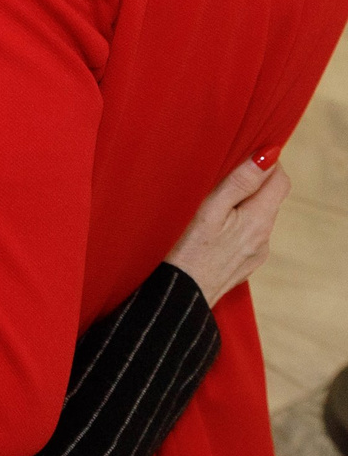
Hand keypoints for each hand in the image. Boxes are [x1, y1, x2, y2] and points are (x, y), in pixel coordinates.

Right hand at [165, 154, 290, 305]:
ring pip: (255, 217)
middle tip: (216, 178)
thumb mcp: (208, 210)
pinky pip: (245, 235)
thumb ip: (240, 182)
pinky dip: (233, 225)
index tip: (240, 156)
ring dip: (240, 206)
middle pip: (269, 198)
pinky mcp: (242, 265)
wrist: (175, 300)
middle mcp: (263, 238)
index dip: (265, 163)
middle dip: (250, 183)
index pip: (280, 180)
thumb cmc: (182, 251)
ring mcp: (254, 254)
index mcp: (258, 220)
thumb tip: (268, 155)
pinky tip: (208, 231)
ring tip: (207, 206)